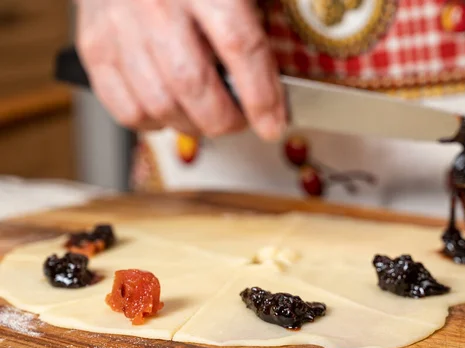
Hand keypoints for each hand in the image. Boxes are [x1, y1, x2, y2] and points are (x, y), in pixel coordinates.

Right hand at [74, 0, 285, 140]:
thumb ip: (254, 22)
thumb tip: (279, 81)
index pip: (241, 46)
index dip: (261, 96)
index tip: (273, 124)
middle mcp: (157, 4)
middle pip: (194, 85)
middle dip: (225, 120)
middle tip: (238, 121)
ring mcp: (120, 26)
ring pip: (160, 105)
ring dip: (192, 126)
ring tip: (206, 118)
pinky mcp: (94, 46)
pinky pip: (126, 109)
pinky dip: (154, 123)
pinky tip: (170, 110)